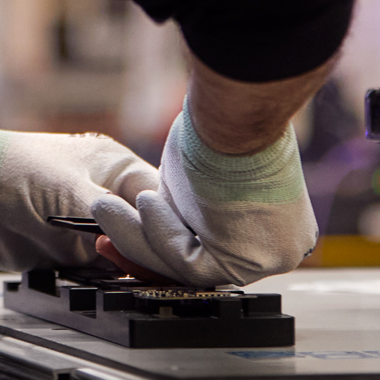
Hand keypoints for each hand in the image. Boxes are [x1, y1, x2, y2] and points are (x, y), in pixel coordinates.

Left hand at [0, 129, 160, 271]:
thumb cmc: (12, 170)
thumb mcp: (72, 191)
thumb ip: (114, 222)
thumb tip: (148, 247)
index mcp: (120, 170)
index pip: (165, 204)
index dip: (174, 230)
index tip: (181, 255)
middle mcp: (112, 200)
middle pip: (153, 237)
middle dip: (154, 255)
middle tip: (150, 271)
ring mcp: (92, 231)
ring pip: (131, 261)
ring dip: (131, 273)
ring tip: (131, 280)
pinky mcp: (71, 257)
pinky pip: (103, 278)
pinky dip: (106, 285)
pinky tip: (108, 287)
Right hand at [88, 111, 317, 286]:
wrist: (242, 114)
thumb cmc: (223, 125)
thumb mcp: (196, 177)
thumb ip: (182, 204)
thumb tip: (146, 215)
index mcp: (273, 225)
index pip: (211, 248)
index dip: (161, 241)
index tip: (130, 223)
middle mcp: (275, 248)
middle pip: (197, 262)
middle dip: (142, 247)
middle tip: (104, 233)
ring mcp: (264, 259)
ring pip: (188, 264)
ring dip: (138, 236)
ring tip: (105, 206)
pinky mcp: (246, 262)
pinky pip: (189, 262)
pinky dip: (158, 234)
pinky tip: (144, 201)